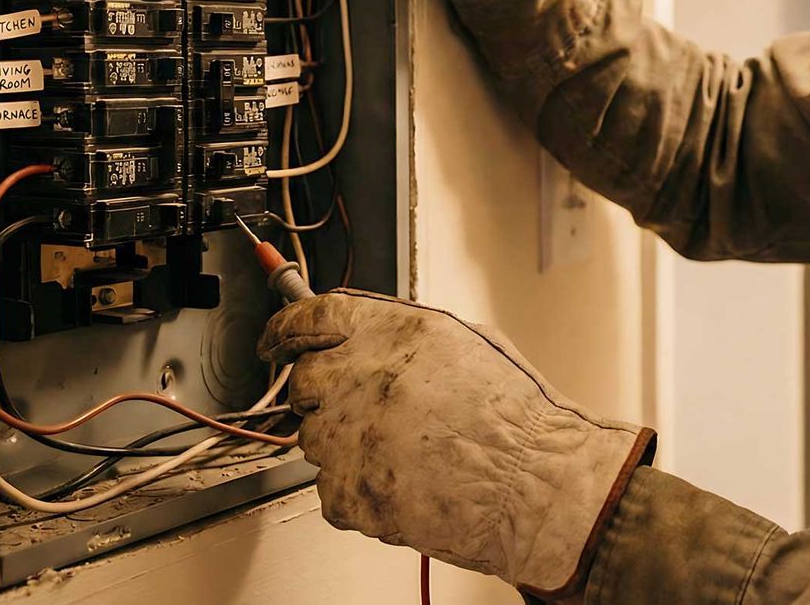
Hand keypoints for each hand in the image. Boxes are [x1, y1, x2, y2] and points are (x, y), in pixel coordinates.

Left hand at [258, 290, 654, 596]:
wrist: (534, 486)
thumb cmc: (518, 420)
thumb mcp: (467, 343)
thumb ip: (403, 336)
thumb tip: (367, 338)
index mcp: (391, 333)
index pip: (309, 318)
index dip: (285, 328)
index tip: (275, 339)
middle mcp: (360, 378)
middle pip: (304, 381)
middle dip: (324, 395)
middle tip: (361, 410)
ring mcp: (348, 438)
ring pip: (315, 438)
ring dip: (345, 443)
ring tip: (402, 452)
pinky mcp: (347, 492)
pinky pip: (331, 488)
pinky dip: (357, 488)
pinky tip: (402, 481)